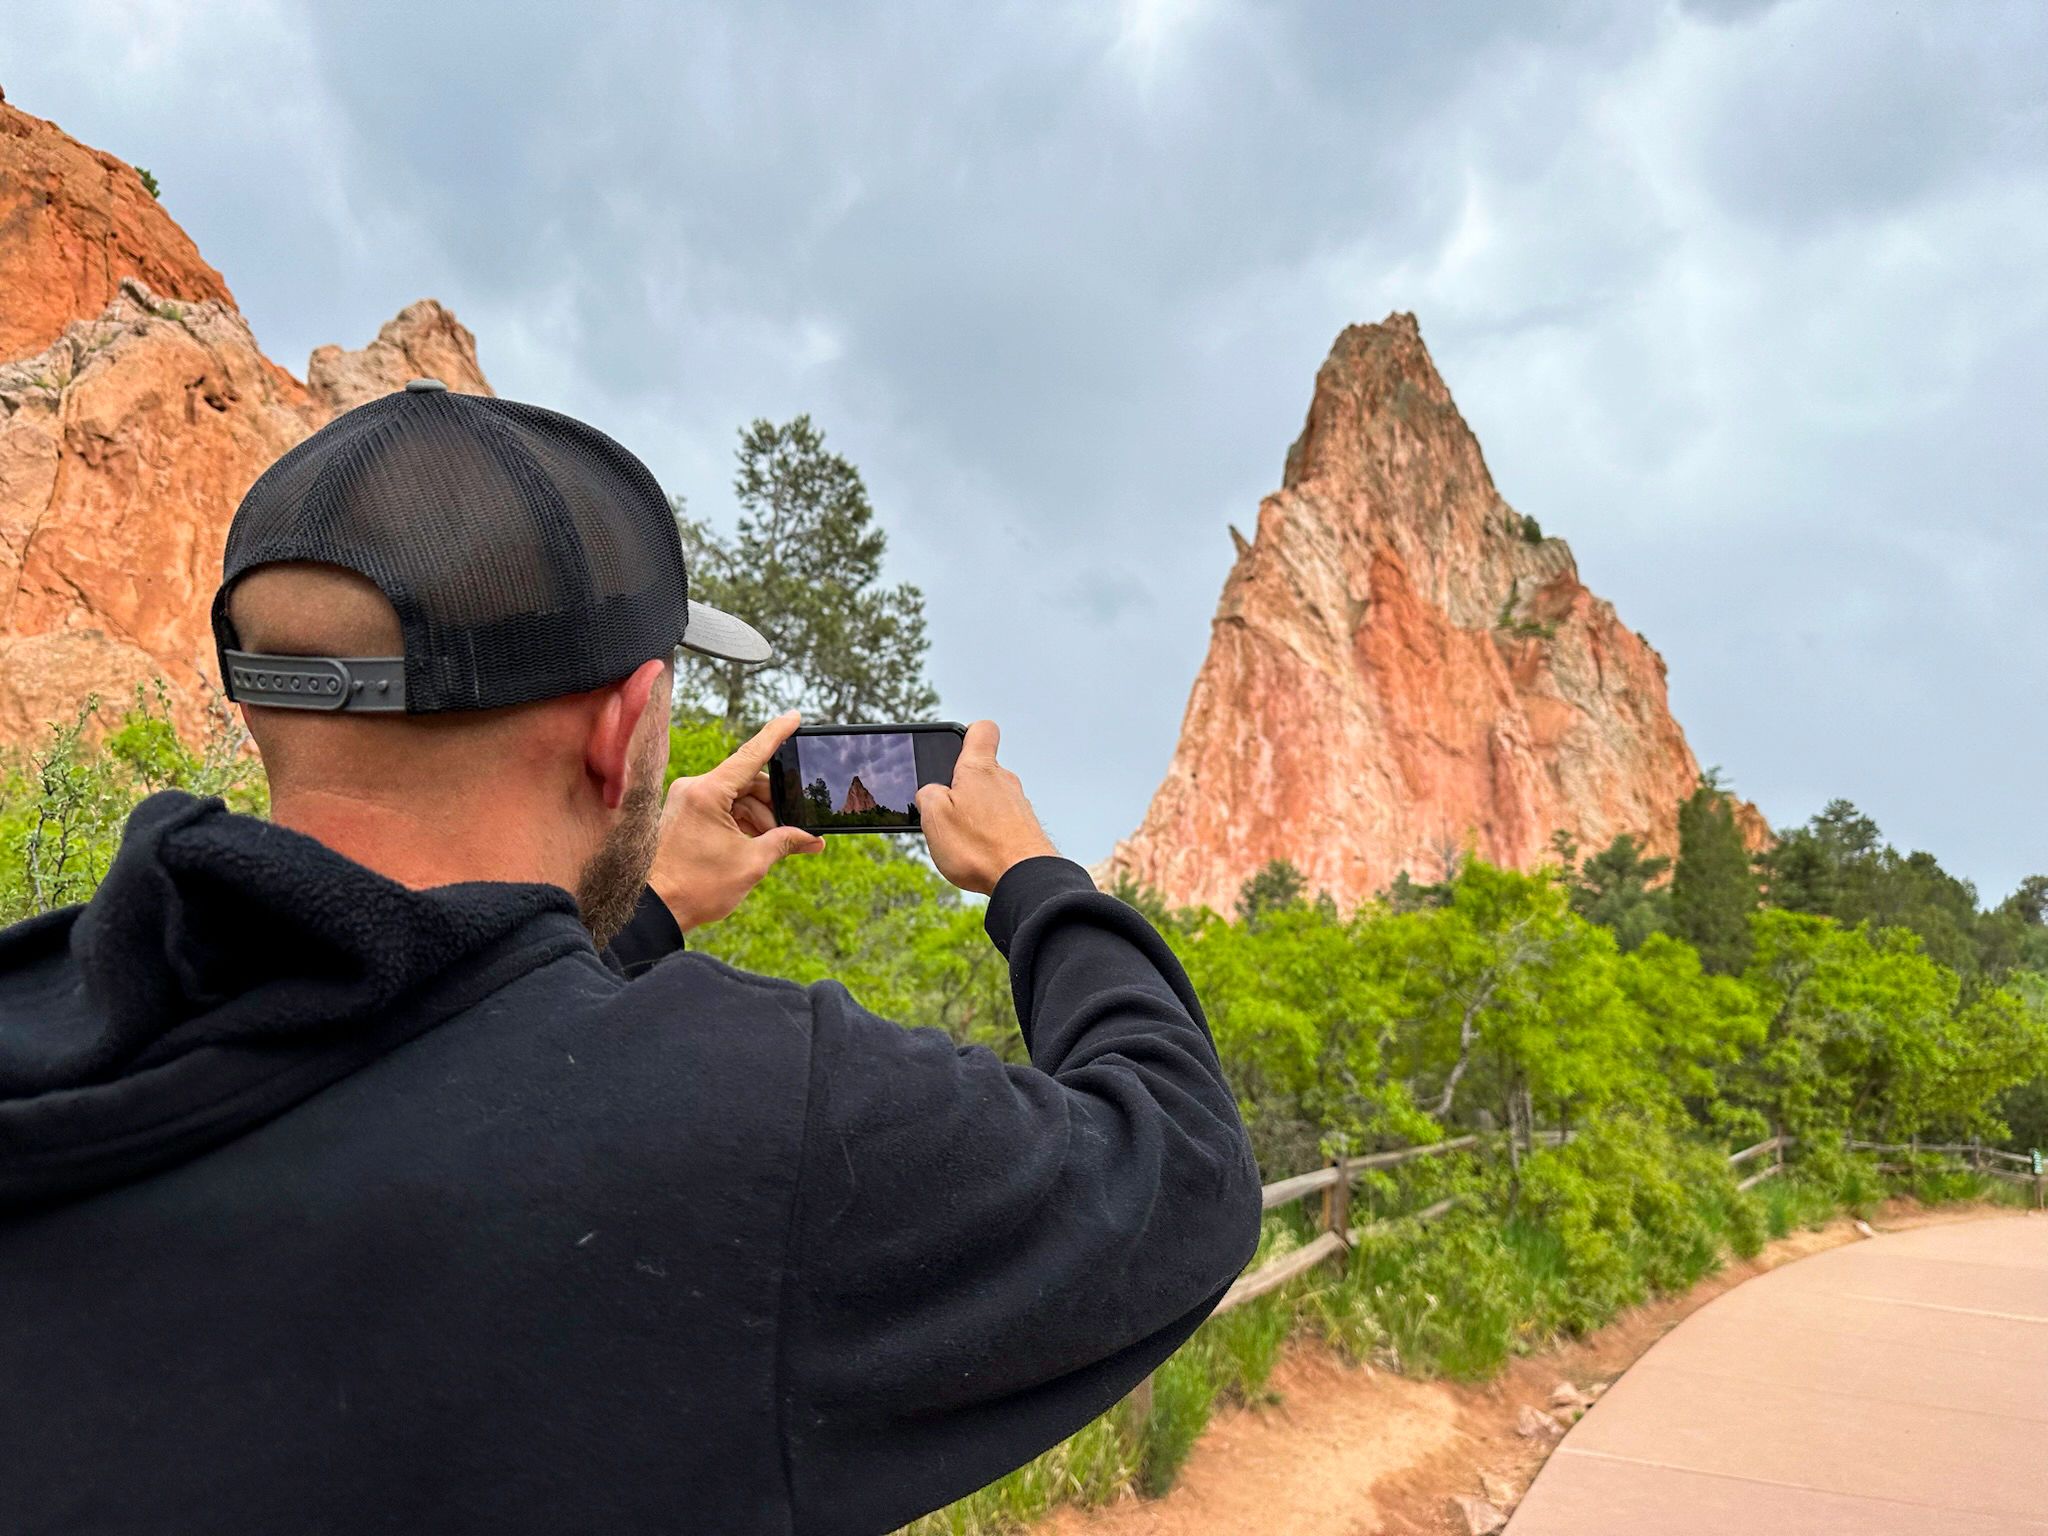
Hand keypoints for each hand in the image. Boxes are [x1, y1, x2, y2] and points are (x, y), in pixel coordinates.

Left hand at [648, 711, 823, 932]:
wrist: (653, 910)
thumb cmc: (696, 887)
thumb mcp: (751, 863)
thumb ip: (784, 842)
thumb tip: (812, 838)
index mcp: (708, 792)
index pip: (751, 755)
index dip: (776, 735)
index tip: (795, 717)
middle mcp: (694, 788)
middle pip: (748, 782)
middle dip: (775, 804)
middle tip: (797, 827)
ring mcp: (686, 800)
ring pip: (737, 797)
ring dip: (759, 817)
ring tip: (774, 845)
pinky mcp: (683, 814)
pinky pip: (721, 808)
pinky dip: (742, 822)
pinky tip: (756, 843)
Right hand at [916, 720, 1057, 895]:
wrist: (1026, 879)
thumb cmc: (979, 846)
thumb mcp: (934, 817)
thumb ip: (927, 795)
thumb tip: (931, 793)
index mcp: (979, 769)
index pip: (981, 730)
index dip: (966, 734)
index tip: (954, 749)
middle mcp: (1004, 781)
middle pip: (980, 772)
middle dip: (960, 788)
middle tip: (944, 814)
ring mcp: (1019, 806)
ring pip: (990, 800)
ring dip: (974, 815)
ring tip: (961, 841)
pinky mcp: (1026, 829)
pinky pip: (1001, 822)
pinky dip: (988, 833)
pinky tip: (979, 854)